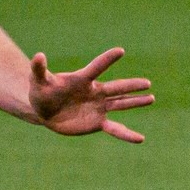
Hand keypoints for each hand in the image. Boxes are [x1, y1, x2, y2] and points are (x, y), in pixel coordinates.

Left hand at [27, 47, 153, 143]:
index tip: (120, 51)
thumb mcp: (38, 81)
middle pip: (116, 88)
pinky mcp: (97, 122)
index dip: (107, 60)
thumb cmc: (42, 92)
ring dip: (135, 102)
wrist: (45, 111)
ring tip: (151, 98)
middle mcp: (95, 92)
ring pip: (121, 104)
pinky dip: (127, 134)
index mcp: (82, 79)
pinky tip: (140, 139)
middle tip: (147, 83)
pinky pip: (115, 128)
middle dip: (131, 86)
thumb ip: (39, 69)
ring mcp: (98, 107)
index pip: (96, 68)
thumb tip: (38, 56)